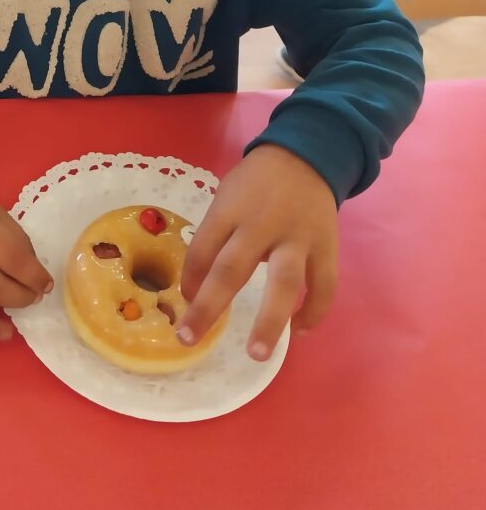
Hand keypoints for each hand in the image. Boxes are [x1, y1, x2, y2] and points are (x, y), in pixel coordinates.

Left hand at [179, 145, 337, 360]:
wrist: (306, 155)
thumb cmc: (255, 183)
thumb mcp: (226, 197)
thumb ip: (214, 235)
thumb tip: (197, 286)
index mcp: (230, 210)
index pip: (202, 249)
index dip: (189, 279)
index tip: (183, 303)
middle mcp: (262, 225)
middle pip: (232, 270)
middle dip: (209, 307)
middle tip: (190, 338)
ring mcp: (298, 238)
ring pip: (284, 283)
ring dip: (269, 320)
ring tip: (257, 353)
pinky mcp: (327, 246)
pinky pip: (323, 286)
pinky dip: (312, 312)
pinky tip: (296, 333)